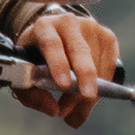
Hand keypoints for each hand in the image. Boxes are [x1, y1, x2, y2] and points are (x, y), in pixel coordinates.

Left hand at [16, 9, 119, 128]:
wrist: (54, 35)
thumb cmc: (36, 58)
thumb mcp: (25, 74)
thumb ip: (32, 96)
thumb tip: (54, 111)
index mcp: (44, 27)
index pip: (51, 44)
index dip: (58, 64)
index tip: (63, 85)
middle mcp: (68, 23)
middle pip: (80, 50)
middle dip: (85, 75)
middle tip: (87, 96)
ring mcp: (91, 28)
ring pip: (96, 65)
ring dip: (87, 94)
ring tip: (72, 109)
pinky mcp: (108, 37)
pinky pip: (109, 69)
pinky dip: (101, 89)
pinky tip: (86, 97)